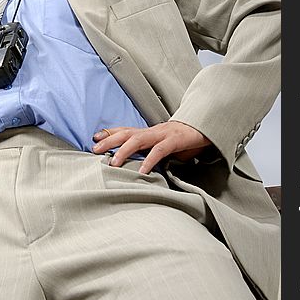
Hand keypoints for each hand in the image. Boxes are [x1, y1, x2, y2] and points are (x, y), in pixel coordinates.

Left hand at [92, 121, 211, 173]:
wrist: (205, 127)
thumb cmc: (183, 139)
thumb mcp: (164, 145)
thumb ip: (151, 152)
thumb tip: (137, 166)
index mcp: (149, 132)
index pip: (126, 130)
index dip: (110, 133)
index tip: (94, 138)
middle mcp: (153, 131)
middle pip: (126, 133)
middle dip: (109, 140)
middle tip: (95, 149)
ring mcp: (163, 134)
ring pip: (139, 139)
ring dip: (124, 151)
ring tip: (113, 163)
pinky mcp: (175, 140)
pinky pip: (159, 150)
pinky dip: (149, 160)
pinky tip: (142, 171)